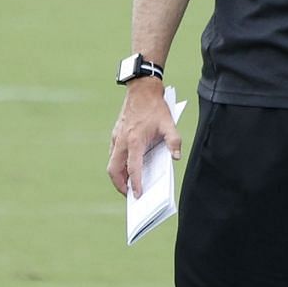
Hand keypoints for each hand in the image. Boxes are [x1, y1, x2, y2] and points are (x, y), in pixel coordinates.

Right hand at [107, 82, 178, 197]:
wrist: (141, 90)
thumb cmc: (155, 108)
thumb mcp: (169, 124)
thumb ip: (174, 141)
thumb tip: (176, 157)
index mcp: (134, 141)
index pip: (133, 168)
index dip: (135, 183)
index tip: (138, 195)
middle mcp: (121, 142)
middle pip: (114, 170)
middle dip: (120, 185)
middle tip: (130, 195)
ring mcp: (116, 138)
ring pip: (111, 163)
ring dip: (118, 176)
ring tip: (129, 186)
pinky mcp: (115, 135)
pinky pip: (113, 154)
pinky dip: (118, 165)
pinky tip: (128, 168)